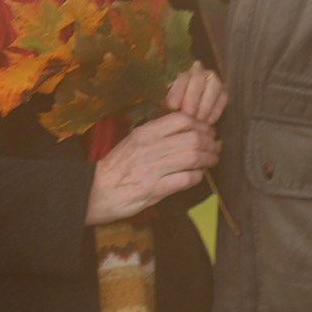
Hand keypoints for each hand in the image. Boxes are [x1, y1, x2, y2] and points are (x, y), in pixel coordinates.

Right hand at [85, 111, 221, 223]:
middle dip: (210, 142)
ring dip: (208, 159)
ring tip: (212, 161)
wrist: (96, 191)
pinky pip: (185, 179)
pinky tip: (198, 176)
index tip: (207, 130)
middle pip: (193, 138)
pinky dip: (197, 177)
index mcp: (145, 133)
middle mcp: (150, 147)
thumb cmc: (117, 166)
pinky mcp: (155, 189)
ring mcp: (153, 168)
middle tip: (215, 147)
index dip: (201, 124)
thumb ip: (156, 134)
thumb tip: (185, 128)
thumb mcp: (133, 142)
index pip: (182, 119)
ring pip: (193, 157)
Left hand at [165, 60, 227, 125]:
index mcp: (183, 74)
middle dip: (192, 98)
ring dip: (206, 104)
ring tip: (199, 119)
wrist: (192, 116)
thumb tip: (170, 107)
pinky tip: (208, 122)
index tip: (172, 107)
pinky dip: (216, 110)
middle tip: (188, 114)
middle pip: (198, 79)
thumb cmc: (177, 109)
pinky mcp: (224, 92)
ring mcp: (214, 81)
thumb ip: (169, 104)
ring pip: (213, 85)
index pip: (182, 77)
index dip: (177, 92)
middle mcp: (200, 73)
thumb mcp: (169, 105)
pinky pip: (223, 98)